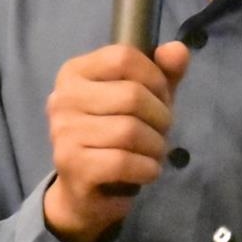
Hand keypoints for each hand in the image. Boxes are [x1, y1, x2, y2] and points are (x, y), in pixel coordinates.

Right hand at [42, 41, 191, 241]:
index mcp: (75, 72)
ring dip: (156, 147)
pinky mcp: (71, 164)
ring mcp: (63, 132)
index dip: (155, 77)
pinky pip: (123, 162)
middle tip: (160, 133)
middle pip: (132, 95)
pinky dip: (146, 169)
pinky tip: (146, 171)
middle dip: (161, 117)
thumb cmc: (115, 136)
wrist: (84, 190)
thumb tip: (178, 50)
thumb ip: (163, 73)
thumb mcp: (144, 99)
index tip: (161, 98)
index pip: (123, 56)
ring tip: (154, 154)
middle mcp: (63, 97)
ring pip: (130, 131)